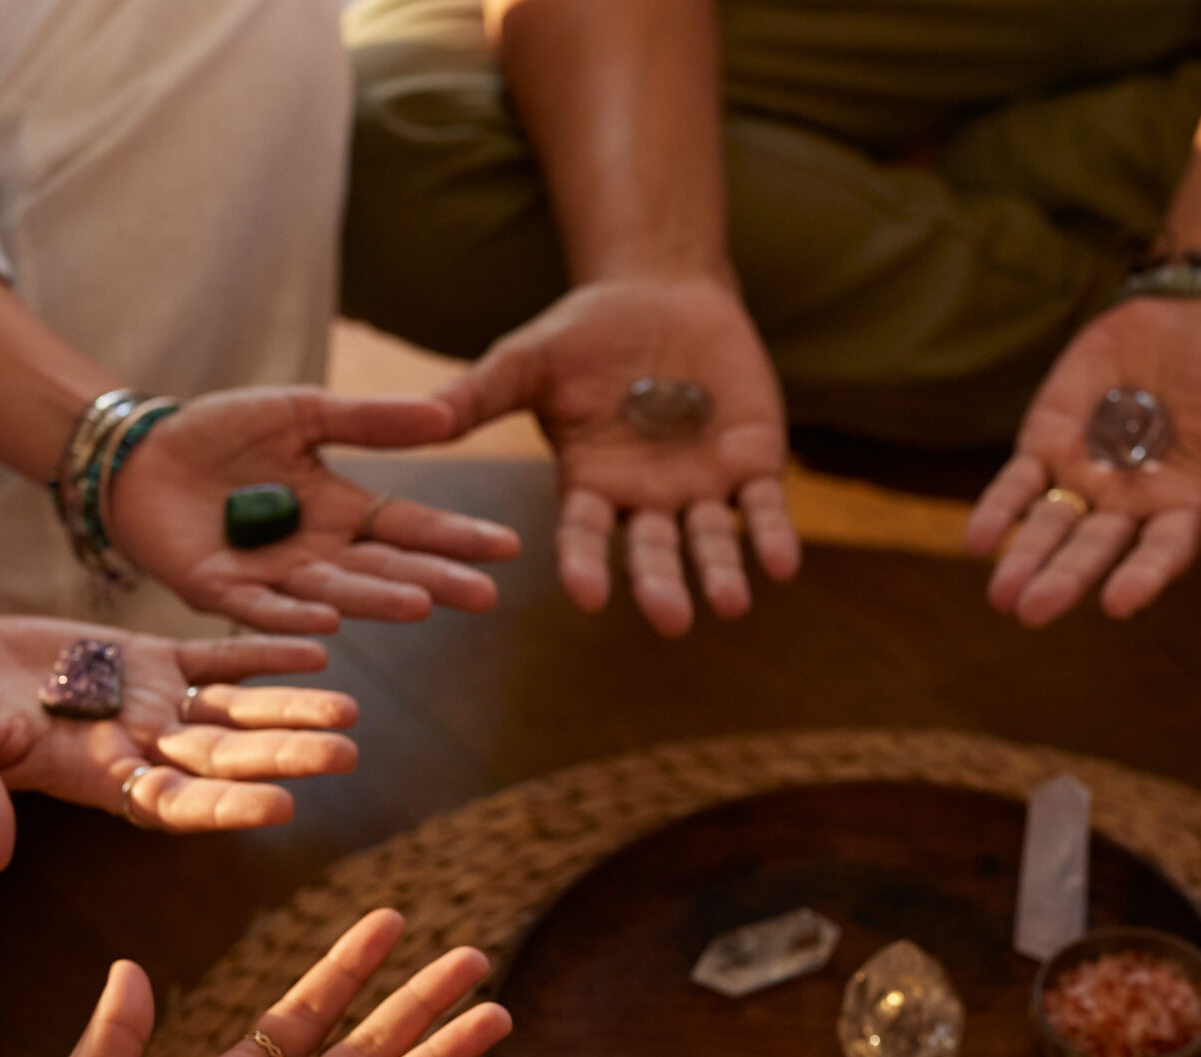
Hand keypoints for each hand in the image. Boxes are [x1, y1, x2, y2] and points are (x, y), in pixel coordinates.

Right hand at [0, 616, 359, 875]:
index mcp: (103, 780)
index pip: (179, 802)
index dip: (229, 806)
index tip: (283, 807)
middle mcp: (141, 748)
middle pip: (226, 757)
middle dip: (284, 755)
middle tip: (346, 753)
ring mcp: (152, 703)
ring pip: (235, 709)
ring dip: (289, 707)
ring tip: (348, 710)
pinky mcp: (150, 658)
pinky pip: (217, 655)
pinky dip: (262, 651)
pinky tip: (316, 649)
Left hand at [106, 389, 518, 631]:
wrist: (137, 451)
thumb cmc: (220, 431)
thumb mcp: (301, 413)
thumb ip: (369, 421)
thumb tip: (444, 414)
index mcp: (342, 511)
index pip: (410, 527)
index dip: (456, 537)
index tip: (507, 546)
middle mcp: (317, 552)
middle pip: (383, 570)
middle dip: (433, 582)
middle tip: (484, 595)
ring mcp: (271, 577)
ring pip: (333, 592)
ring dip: (375, 602)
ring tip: (420, 604)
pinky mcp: (218, 591)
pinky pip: (260, 610)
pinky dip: (292, 618)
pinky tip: (327, 621)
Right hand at [437, 277, 798, 637]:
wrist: (663, 293)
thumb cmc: (586, 332)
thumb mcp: (528, 359)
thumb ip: (481, 393)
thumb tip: (416, 418)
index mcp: (590, 486)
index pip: (585, 536)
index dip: (587, 565)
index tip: (586, 595)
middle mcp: (646, 500)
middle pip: (654, 551)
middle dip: (661, 583)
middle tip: (671, 619)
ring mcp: (702, 486)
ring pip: (712, 541)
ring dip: (721, 572)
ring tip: (730, 602)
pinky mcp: (754, 464)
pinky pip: (765, 509)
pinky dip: (773, 536)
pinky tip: (783, 564)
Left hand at [968, 297, 1200, 626]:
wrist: (1194, 315)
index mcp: (1186, 512)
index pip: (1160, 553)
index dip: (1141, 576)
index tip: (1120, 602)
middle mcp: (1131, 509)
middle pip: (1093, 551)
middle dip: (1064, 579)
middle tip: (1033, 611)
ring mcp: (1086, 480)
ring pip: (1050, 527)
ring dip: (1025, 559)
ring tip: (1002, 596)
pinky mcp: (1048, 444)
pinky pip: (1018, 485)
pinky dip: (998, 510)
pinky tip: (979, 539)